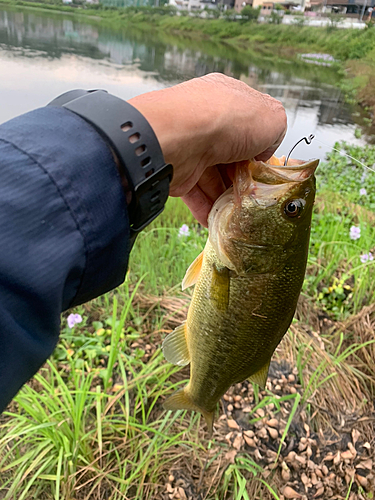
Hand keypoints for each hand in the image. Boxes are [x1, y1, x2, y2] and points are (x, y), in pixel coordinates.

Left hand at [129, 73, 286, 225]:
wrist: (179, 137)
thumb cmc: (224, 119)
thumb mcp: (272, 118)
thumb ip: (275, 132)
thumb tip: (265, 150)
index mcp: (228, 100)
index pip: (248, 124)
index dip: (260, 146)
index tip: (266, 165)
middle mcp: (207, 121)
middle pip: (231, 154)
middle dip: (244, 176)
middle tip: (255, 193)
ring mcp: (190, 146)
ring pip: (213, 176)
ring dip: (227, 196)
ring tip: (240, 211)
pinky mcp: (177, 171)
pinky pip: (195, 192)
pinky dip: (207, 208)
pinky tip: (219, 219)